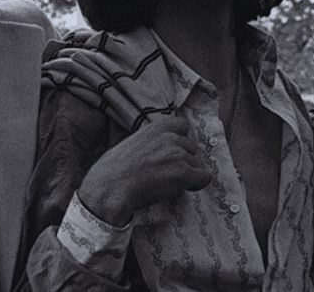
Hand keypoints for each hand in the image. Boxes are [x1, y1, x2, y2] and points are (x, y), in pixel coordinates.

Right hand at [77, 114, 211, 225]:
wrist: (110, 188)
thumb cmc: (114, 170)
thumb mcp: (132, 143)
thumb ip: (152, 141)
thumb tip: (161, 150)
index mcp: (157, 127)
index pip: (183, 125)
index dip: (181, 141)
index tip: (174, 152)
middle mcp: (171, 137)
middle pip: (192, 147)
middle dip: (184, 159)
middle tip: (169, 173)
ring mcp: (179, 154)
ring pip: (197, 164)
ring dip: (188, 173)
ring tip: (171, 183)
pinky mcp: (183, 173)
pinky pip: (204, 177)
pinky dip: (197, 184)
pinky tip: (184, 188)